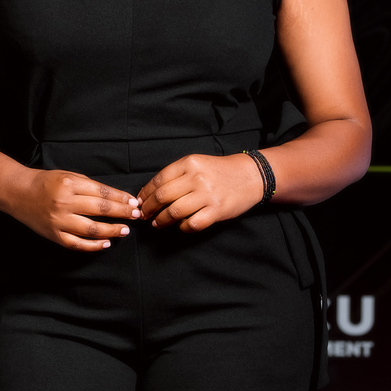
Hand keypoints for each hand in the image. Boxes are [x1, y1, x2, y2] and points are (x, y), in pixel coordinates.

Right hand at [9, 170, 141, 251]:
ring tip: (125, 230)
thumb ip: (90, 186)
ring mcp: (58, 221)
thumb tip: (117, 198)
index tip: (133, 202)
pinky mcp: (54, 235)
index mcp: (69, 184)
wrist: (18, 193)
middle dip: (122, 213)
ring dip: (112, 230)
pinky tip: (106, 243)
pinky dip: (93, 245)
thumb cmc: (45, 182)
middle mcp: (64, 203)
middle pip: (101, 210)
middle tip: (136, 215)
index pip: (102, 192)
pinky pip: (77, 244)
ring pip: (92, 229)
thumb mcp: (68, 176)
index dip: (121, 198)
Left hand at [138, 152, 264, 231]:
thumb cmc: (220, 171)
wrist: (250, 175)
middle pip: (163, 196)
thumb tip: (150, 192)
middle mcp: (197, 177)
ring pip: (174, 211)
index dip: (145, 193)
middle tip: (143, 215)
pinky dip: (182, 227)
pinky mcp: (217, 210)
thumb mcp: (197, 163)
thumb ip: (177, 174)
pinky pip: (192, 223)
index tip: (139, 201)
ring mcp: (208, 195)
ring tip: (156, 223)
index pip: (159, 179)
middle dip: (148, 208)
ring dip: (161, 220)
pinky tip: (180, 226)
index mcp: (189, 163)